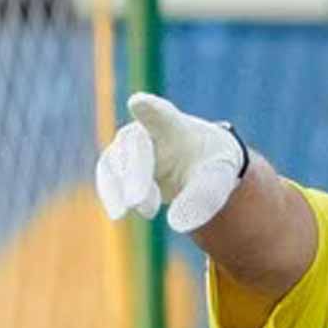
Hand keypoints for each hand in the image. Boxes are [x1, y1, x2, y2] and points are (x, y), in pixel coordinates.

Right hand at [95, 92, 246, 232]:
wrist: (202, 165)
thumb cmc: (212, 165)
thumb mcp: (220, 179)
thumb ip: (204, 197)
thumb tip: (177, 224)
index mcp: (175, 126)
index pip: (160, 113)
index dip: (148, 108)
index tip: (138, 102)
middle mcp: (147, 131)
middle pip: (133, 144)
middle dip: (134, 172)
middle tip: (138, 201)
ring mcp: (130, 147)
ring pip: (114, 162)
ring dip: (123, 188)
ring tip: (149, 211)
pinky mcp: (120, 166)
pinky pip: (108, 178)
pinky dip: (112, 195)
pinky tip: (121, 213)